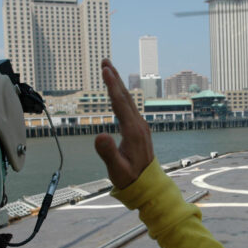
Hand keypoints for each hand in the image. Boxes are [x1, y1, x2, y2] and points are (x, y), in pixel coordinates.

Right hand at [95, 59, 153, 188]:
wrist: (148, 186)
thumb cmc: (131, 179)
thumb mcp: (117, 170)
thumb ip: (108, 154)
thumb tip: (99, 136)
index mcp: (133, 132)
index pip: (121, 103)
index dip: (112, 86)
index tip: (105, 70)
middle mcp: (139, 125)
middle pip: (126, 96)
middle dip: (115, 78)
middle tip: (105, 62)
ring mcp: (140, 126)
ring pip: (128, 100)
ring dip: (118, 84)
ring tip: (108, 70)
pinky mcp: (139, 129)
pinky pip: (129, 107)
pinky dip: (120, 94)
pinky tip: (116, 92)